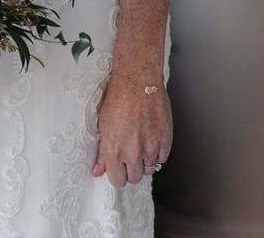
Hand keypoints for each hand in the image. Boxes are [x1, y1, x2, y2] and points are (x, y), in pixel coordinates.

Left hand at [92, 72, 172, 187]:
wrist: (137, 82)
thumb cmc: (116, 100)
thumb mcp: (102, 126)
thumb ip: (102, 153)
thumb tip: (98, 171)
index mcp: (113, 150)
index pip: (117, 181)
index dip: (117, 175)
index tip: (118, 169)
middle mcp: (132, 153)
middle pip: (134, 178)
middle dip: (130, 170)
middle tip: (129, 156)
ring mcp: (151, 147)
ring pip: (149, 170)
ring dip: (144, 162)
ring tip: (140, 145)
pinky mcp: (165, 140)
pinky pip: (162, 158)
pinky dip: (157, 153)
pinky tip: (150, 141)